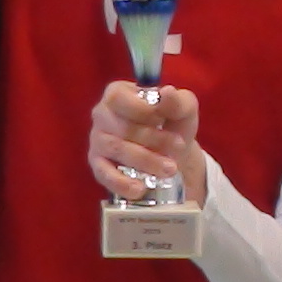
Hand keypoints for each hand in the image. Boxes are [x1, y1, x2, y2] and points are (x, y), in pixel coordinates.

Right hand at [88, 78, 205, 204]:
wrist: (172, 153)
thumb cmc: (173, 123)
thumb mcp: (183, 109)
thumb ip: (178, 101)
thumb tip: (167, 93)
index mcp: (117, 93)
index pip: (121, 98)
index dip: (145, 110)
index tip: (165, 120)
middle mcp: (102, 114)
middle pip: (122, 127)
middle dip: (154, 139)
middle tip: (179, 147)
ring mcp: (97, 140)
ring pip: (117, 149)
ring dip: (146, 160)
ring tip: (170, 169)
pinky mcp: (98, 164)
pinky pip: (104, 174)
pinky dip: (122, 183)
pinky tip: (140, 188)